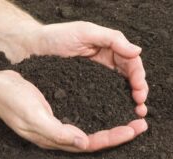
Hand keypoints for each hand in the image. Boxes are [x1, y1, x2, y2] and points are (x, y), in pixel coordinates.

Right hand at [0, 70, 147, 152]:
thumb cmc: (12, 101)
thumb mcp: (34, 116)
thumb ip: (57, 132)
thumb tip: (84, 142)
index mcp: (54, 138)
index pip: (89, 144)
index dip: (112, 138)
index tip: (133, 129)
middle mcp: (59, 134)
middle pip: (94, 139)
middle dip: (118, 133)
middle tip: (140, 124)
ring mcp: (57, 124)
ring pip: (91, 129)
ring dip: (111, 124)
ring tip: (131, 117)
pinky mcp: (57, 112)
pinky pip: (82, 117)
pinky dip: (98, 114)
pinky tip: (107, 107)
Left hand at [29, 21, 148, 116]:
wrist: (32, 46)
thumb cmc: (56, 36)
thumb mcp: (85, 32)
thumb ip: (112, 39)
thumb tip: (138, 51)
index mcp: (109, 47)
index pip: (131, 62)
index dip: (139, 77)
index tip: (140, 92)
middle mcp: (105, 60)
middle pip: (129, 76)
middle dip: (138, 91)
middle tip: (140, 107)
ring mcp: (95, 73)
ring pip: (118, 86)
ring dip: (129, 98)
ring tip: (135, 112)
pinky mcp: (85, 84)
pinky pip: (103, 92)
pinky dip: (112, 100)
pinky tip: (116, 110)